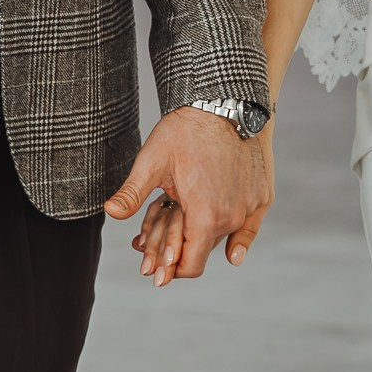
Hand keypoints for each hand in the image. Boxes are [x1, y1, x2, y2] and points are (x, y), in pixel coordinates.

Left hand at [105, 106, 270, 285]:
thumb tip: (109, 212)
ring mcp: (250, 207)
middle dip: (177, 249)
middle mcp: (232, 217)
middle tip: (153, 244)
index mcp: (205, 216)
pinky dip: (238, 238)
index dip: (170, 270)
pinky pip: (247, 229)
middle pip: (202, 252)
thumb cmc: (186, 130)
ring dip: (200, 235)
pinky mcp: (262, 196)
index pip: (189, 266)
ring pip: (221, 237)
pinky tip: (232, 251)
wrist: (224, 100)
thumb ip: (133, 193)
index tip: (154, 270)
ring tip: (176, 218)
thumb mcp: (153, 161)